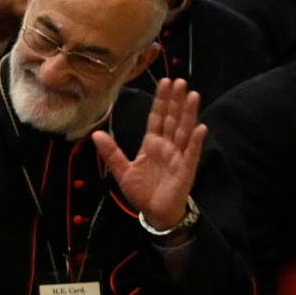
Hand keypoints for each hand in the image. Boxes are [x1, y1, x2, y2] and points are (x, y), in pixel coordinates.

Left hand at [94, 76, 205, 231]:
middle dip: (175, 101)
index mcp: (151, 144)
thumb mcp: (123, 170)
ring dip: (188, 113)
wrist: (155, 213)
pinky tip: (199, 128)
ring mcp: (178, 156)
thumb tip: (96, 134)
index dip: (161, 101)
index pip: (157, 118)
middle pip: (171, 119)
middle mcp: (167, 146)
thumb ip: (111, 152)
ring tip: (192, 95)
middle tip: (179, 81)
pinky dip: (195, 141)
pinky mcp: (186, 169)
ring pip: (183, 131)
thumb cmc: (142, 191)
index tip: (165, 82)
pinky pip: (191, 153)